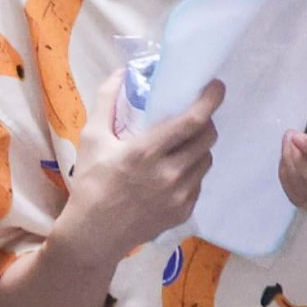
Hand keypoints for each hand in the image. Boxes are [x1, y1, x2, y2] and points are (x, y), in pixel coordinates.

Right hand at [61, 80, 224, 261]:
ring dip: (199, 146)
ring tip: (182, 145)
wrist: (94, 234)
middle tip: (194, 116)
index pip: (192, 120)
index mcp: (145, 152)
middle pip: (207, 137)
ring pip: (206, 159)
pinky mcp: (184, 210)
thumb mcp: (91, 139)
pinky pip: (199, 181)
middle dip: (206, 121)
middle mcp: (169, 173)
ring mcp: (180, 194)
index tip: (216, 86)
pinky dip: (192, 171)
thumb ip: (106, 102)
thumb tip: (122, 72)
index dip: (210, 100)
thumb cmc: (90, 183)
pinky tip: (173, 172)